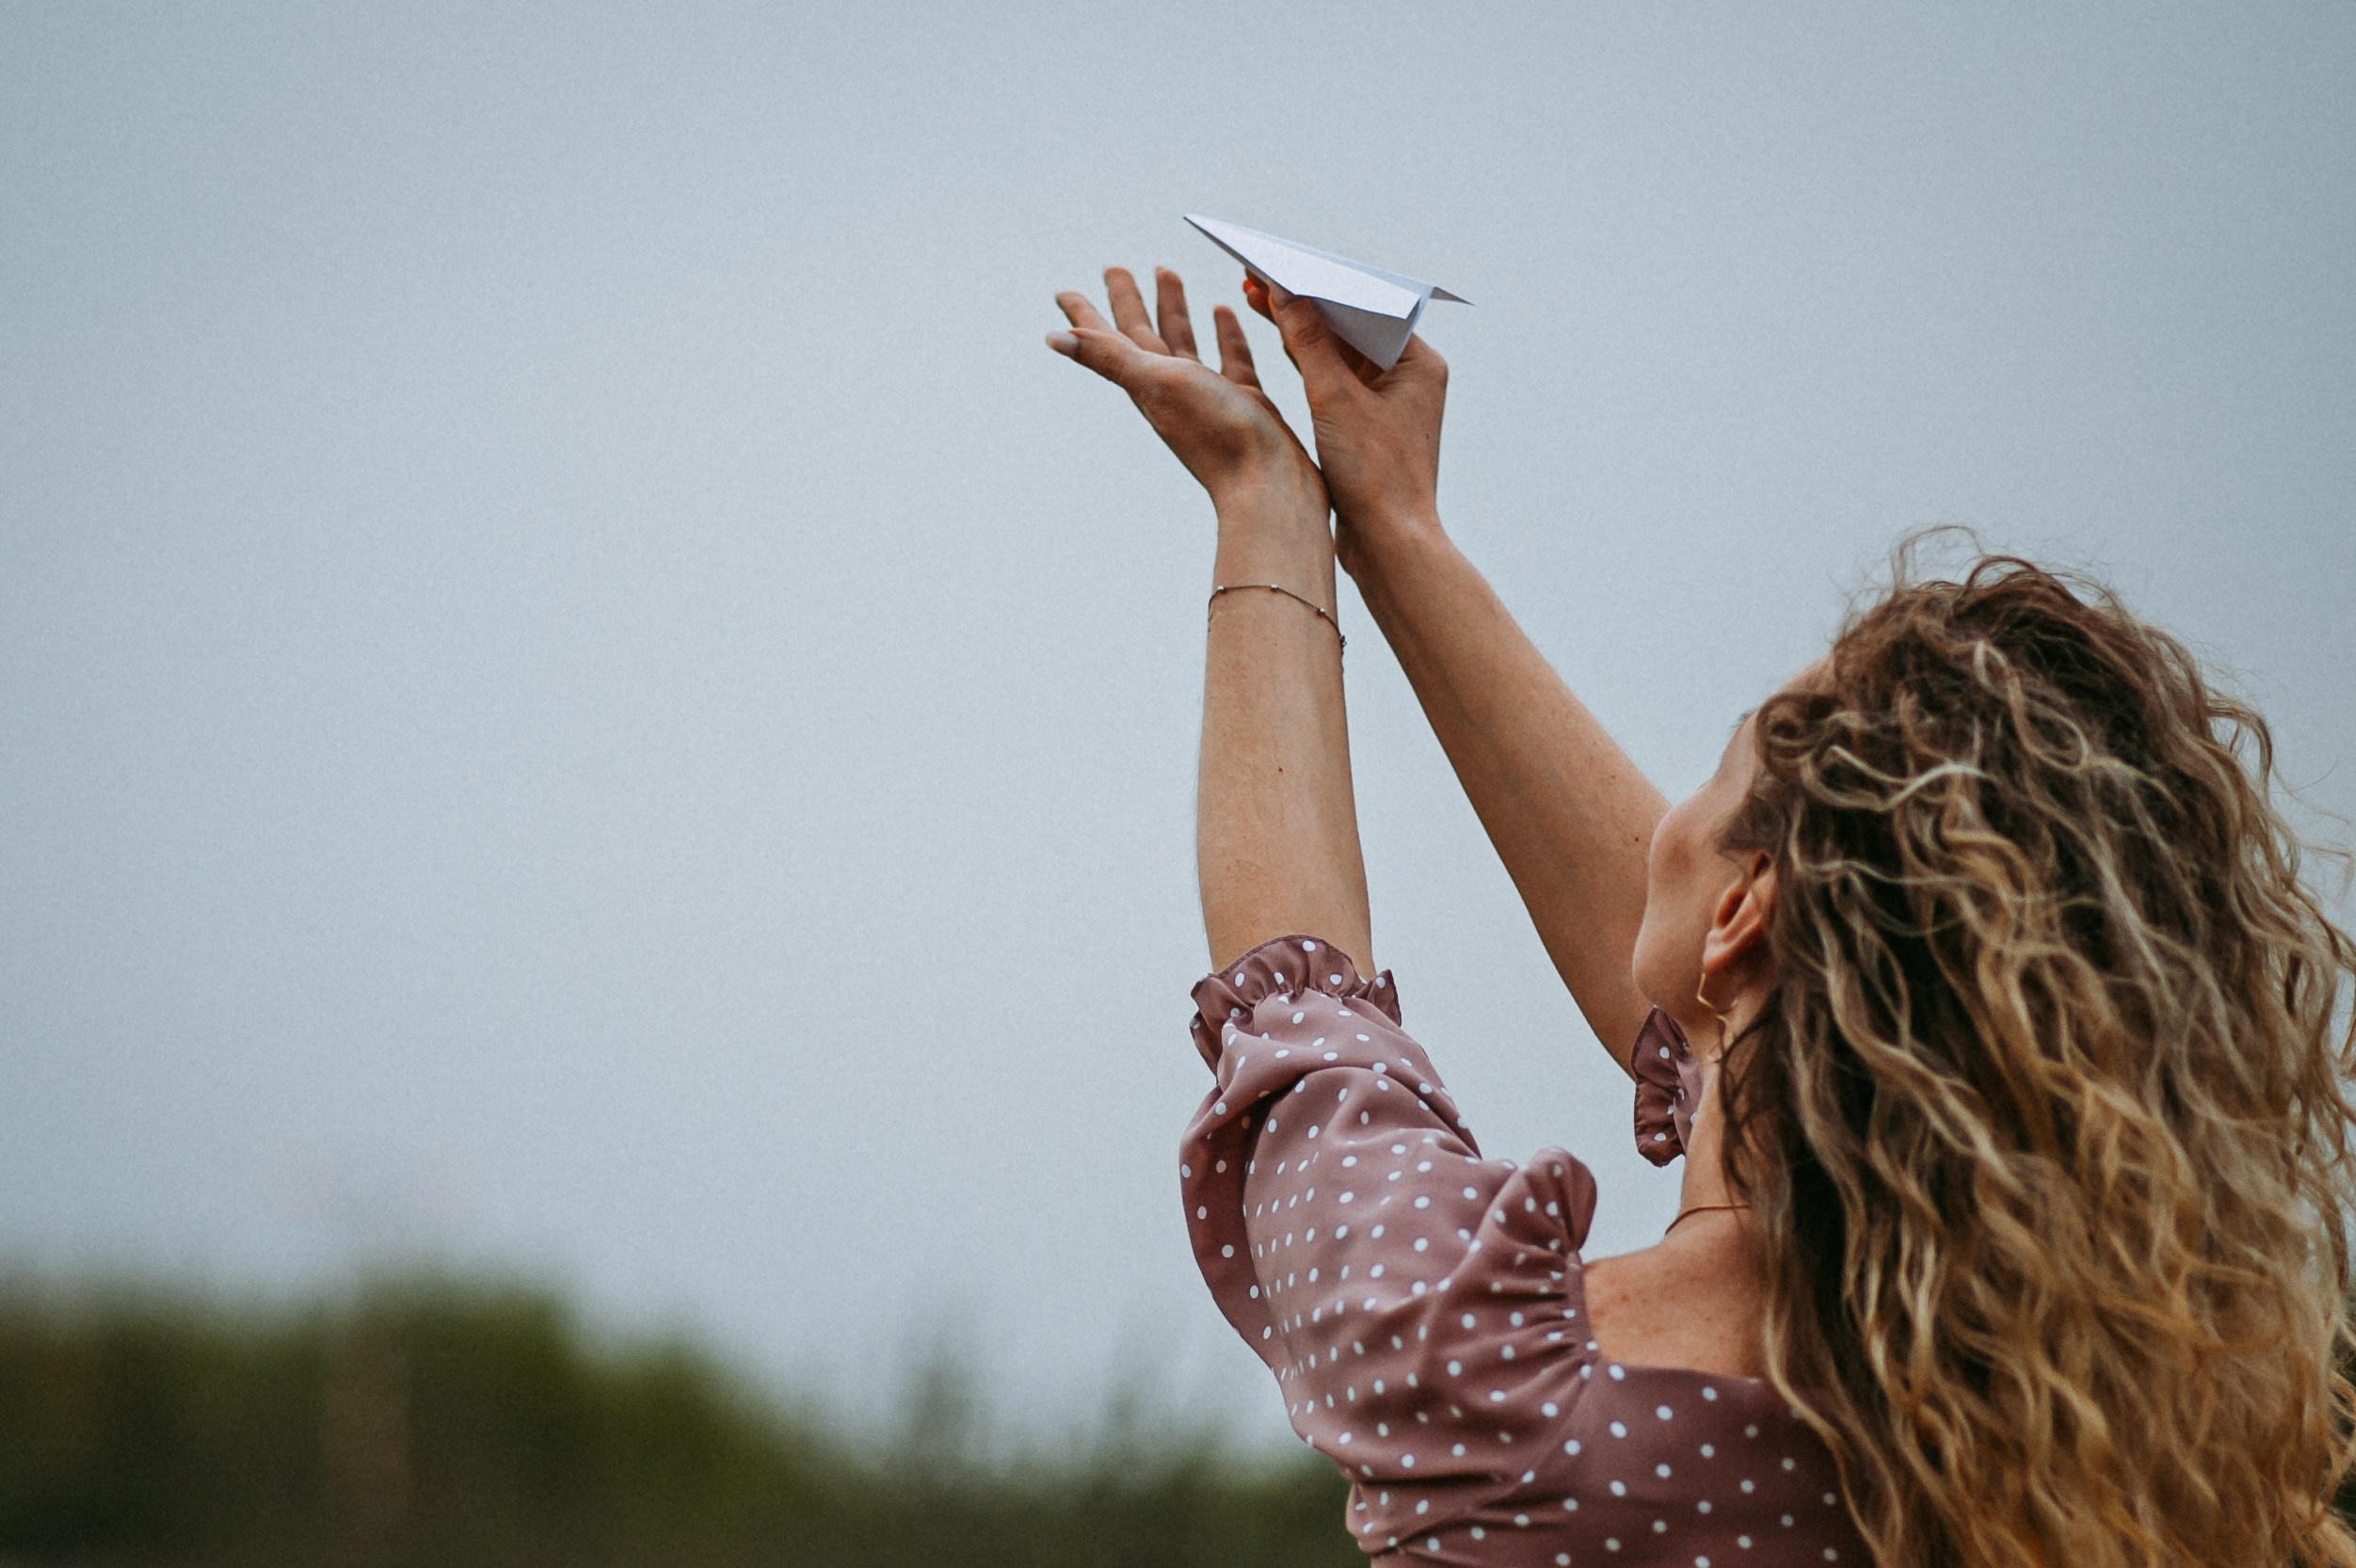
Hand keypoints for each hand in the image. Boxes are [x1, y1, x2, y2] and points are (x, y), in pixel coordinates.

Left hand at [1049, 268, 1324, 513]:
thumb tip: (1054, 338)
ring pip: (1182, 340)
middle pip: (1142, 334)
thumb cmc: (1214, 435)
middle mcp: (1171, 388)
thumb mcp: (1157, 383)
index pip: (1108, 341)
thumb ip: (1110, 357)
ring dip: (1172, 309)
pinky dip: (1223, 331)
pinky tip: (1223, 311)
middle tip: (1114, 268)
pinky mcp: (1242, 399)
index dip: (1085, 315)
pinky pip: (1229, 356)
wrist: (1267, 485)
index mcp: (1147, 382)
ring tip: (1168, 273)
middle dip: (1128, 301)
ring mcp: (1206, 394)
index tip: (1063, 291)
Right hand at [1244, 276, 1448, 571]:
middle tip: (1257, 273)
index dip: (1317, 282)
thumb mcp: (1334, 401)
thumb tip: (1285, 292)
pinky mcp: (1368, 421)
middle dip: (1303, 300)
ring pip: (1338, 348)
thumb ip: (1309, 343)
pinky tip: (1275, 335)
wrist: (1389, 544)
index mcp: (1417, 362)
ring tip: (1254, 295)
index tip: (1280, 263)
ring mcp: (1389, 399)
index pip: (1363, 305)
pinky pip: (1334, 376)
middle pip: (1349, 323)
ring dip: (1300, 326)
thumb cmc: (1374, 476)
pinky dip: (1306, 357)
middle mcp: (1409, 375)